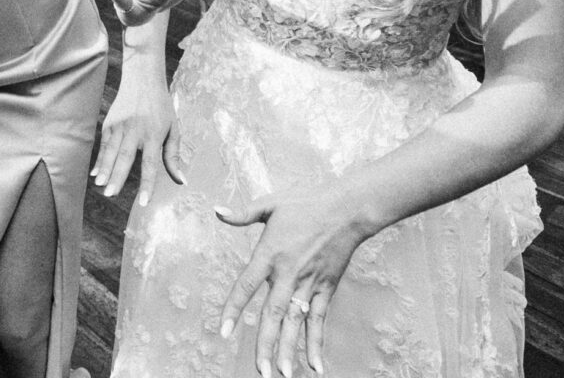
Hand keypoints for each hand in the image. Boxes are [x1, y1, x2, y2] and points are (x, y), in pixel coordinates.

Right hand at [93, 60, 183, 203]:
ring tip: (101, 186)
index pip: (150, 163)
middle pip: (125, 158)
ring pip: (111, 151)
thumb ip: (174, 156)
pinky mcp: (110, 122)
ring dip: (105, 170)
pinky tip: (96, 173)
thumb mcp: (174, 128)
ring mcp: (120, 125)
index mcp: (154, 134)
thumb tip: (181, 181)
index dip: (146, 184)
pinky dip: (100, 160)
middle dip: (117, 177)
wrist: (142, 78)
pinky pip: (104, 145)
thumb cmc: (162, 107)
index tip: (143, 202)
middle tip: (111, 194)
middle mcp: (136, 130)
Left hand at [214, 189, 370, 377]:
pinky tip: (315, 365)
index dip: (233, 309)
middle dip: (266, 344)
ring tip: (282, 374)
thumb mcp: (270, 204)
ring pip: (296, 321)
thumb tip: (216, 211)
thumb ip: (242, 214)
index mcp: (270, 253)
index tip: (222, 331)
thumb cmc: (306, 203)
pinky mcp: (325, 287)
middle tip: (261, 370)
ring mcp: (309, 282)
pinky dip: (316, 342)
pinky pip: (319, 319)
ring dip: (289, 349)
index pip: (246, 286)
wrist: (346, 209)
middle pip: (273, 313)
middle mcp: (288, 273)